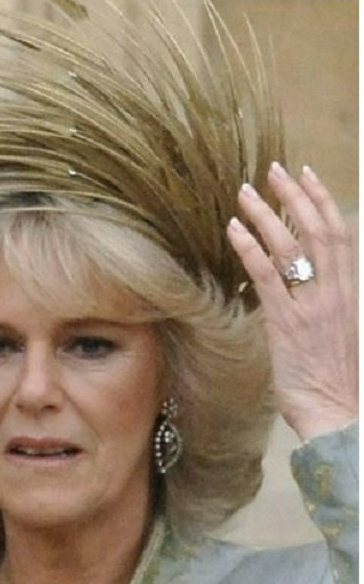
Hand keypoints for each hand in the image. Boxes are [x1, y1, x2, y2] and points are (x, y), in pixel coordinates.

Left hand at [228, 162, 357, 440]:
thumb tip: (301, 291)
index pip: (339, 234)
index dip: (322, 201)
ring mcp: (312, 306)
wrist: (338, 413)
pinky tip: (234, 230)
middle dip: (295, 195)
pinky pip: (268, 277)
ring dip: (267, 215)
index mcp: (350, 292)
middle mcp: (334, 292)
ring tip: (244, 193)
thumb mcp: (337, 336)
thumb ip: (323, 308)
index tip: (306, 176)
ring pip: (292, 246)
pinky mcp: (287, 323)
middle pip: (318, 229)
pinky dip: (251, 249)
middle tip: (272, 170)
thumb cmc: (332, 384)